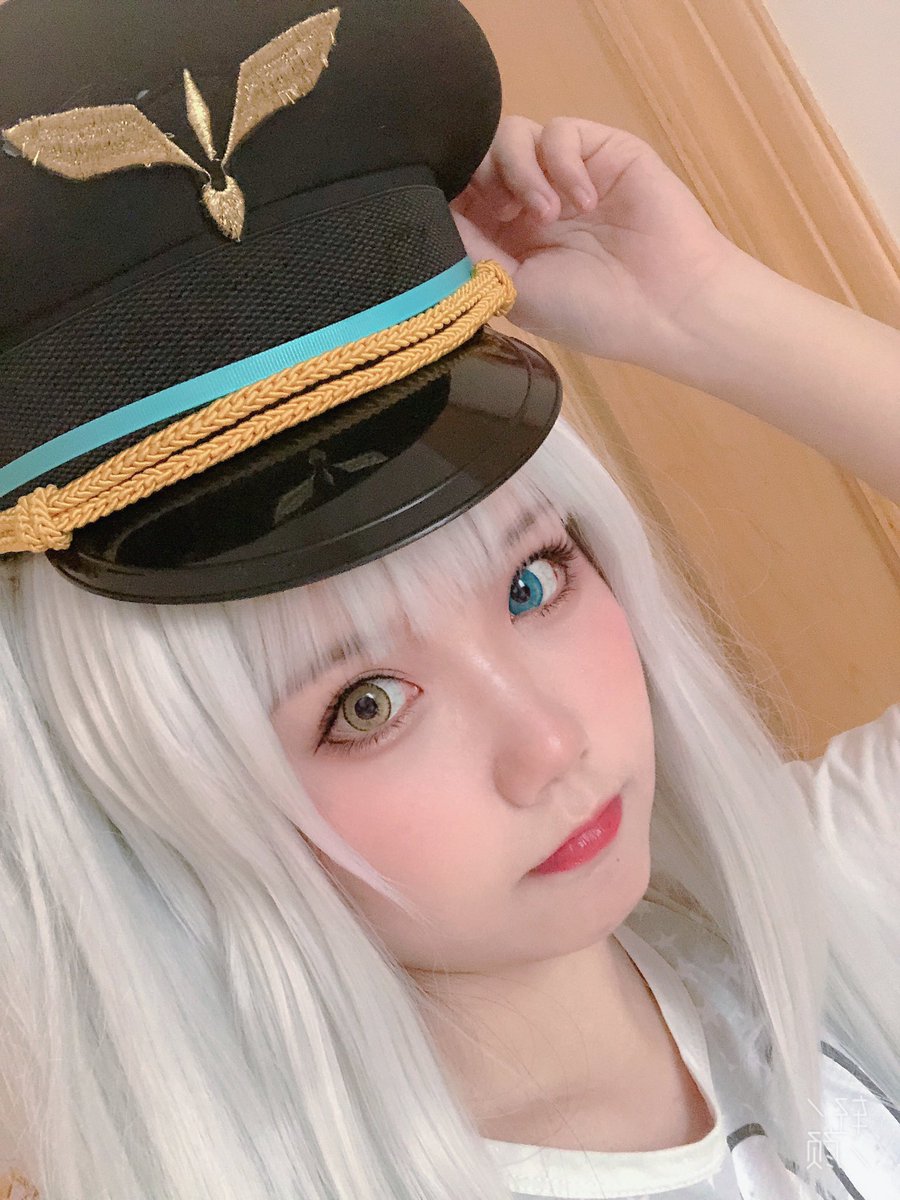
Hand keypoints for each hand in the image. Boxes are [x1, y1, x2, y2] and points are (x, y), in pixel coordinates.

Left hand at [451, 116, 739, 366]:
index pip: (459, 199)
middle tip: (502, 213)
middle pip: (479, 159)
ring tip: (546, 214)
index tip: (451, 214)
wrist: (669, 306)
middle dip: (478, 179)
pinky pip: (559, 131)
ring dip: (519, 171)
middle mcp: (529, 203)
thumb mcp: (516, 291)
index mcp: (506, 241)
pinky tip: (582, 201)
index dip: (448, 196)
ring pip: (511, 136)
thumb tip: (429, 217)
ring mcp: (564, 175)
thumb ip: (472, 250)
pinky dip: (561, 162)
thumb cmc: (593, 313)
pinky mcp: (599, 151)